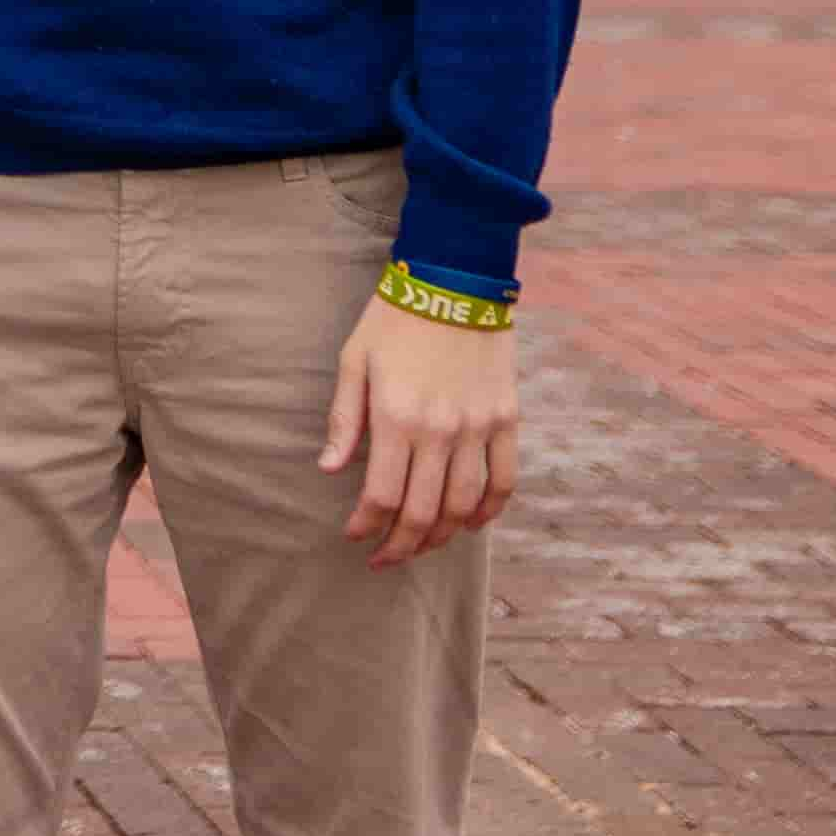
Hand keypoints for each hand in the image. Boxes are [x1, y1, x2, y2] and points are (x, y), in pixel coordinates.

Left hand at [320, 284, 519, 565]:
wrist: (456, 277)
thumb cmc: (394, 318)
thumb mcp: (354, 360)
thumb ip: (343, 420)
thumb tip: (328, 470)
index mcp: (397, 417)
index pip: (380, 496)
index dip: (365, 526)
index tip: (354, 536)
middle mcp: (440, 430)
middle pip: (423, 513)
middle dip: (400, 546)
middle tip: (385, 557)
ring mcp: (478, 427)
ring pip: (464, 507)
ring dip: (441, 537)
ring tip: (421, 545)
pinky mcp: (507, 419)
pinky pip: (504, 481)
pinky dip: (489, 511)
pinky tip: (470, 524)